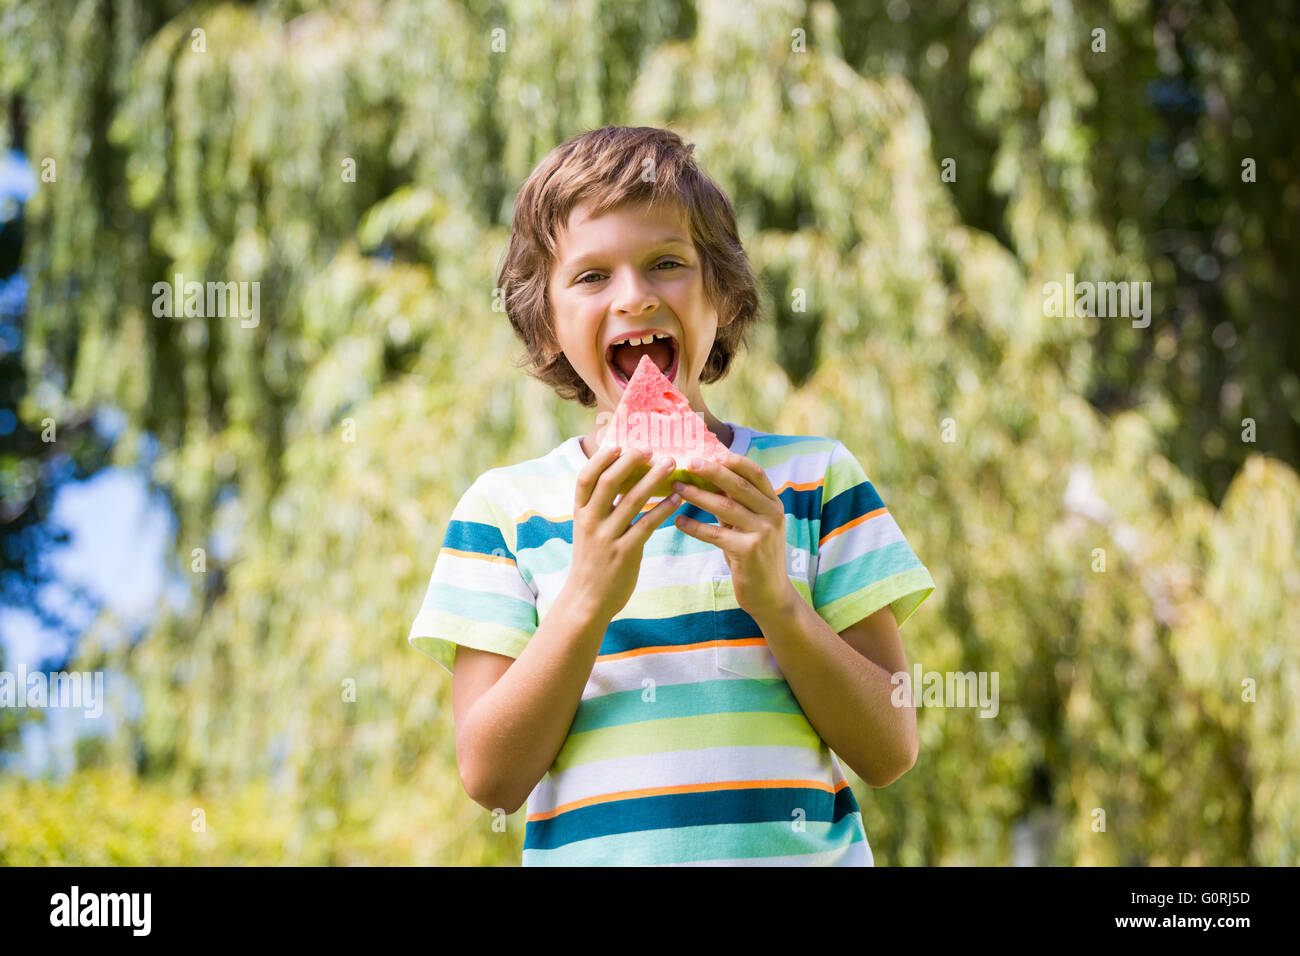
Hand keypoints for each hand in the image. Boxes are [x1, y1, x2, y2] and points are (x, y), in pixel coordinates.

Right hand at [562, 446, 681, 622]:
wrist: (587, 601)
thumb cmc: (592, 561)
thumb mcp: (588, 531)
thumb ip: (600, 507)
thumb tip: (620, 477)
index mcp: (580, 513)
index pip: (585, 478)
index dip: (601, 459)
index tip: (619, 444)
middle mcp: (590, 522)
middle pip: (608, 482)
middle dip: (630, 462)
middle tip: (651, 449)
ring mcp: (606, 538)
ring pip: (632, 501)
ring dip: (653, 479)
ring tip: (670, 465)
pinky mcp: (624, 554)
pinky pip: (647, 525)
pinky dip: (663, 508)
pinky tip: (677, 498)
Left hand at [672, 451, 797, 622]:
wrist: (771, 595)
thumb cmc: (755, 556)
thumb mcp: (751, 526)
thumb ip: (736, 504)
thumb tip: (709, 478)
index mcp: (773, 504)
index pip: (756, 474)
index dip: (734, 461)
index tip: (711, 452)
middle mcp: (772, 515)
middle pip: (739, 486)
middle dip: (712, 472)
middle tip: (689, 463)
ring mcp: (762, 533)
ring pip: (725, 507)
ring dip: (697, 495)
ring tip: (677, 487)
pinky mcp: (748, 551)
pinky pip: (715, 533)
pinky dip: (694, 526)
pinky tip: (678, 521)